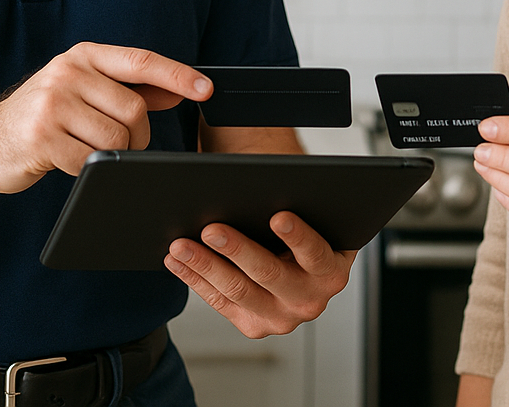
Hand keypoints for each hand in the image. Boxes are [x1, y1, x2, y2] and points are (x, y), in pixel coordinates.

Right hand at [0, 42, 211, 193]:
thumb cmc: (43, 116)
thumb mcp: (85, 92)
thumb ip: (131, 90)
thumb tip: (179, 89)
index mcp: (83, 56)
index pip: (141, 61)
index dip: (178, 75)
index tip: (206, 88)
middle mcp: (67, 73)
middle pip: (134, 110)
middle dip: (136, 136)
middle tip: (118, 144)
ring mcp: (52, 103)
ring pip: (116, 138)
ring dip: (114, 155)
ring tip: (88, 150)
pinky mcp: (40, 136)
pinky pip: (90, 161)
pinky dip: (86, 168)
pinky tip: (67, 160)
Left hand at [164, 212, 353, 337]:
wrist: (298, 262)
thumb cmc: (301, 225)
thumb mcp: (310, 216)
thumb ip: (296, 203)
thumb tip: (261, 184)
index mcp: (331, 270)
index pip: (315, 253)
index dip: (298, 236)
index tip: (278, 217)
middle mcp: (310, 300)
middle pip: (270, 273)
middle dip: (238, 249)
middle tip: (212, 229)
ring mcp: (280, 317)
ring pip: (238, 290)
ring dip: (205, 265)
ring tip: (181, 245)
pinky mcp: (253, 325)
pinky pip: (219, 301)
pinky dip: (194, 279)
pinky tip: (176, 262)